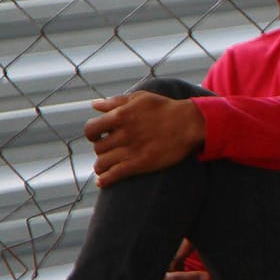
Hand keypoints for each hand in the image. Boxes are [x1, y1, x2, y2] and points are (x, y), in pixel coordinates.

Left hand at [85, 91, 206, 187]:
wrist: (189, 123)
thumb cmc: (165, 108)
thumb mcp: (139, 98)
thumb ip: (115, 101)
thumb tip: (95, 105)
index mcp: (120, 116)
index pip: (91, 129)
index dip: (92, 134)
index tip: (98, 136)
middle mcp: (122, 134)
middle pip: (98, 147)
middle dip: (101, 149)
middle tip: (110, 150)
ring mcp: (130, 150)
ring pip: (102, 163)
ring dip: (102, 165)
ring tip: (107, 166)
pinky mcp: (140, 164)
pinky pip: (114, 175)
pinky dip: (105, 180)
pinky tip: (103, 181)